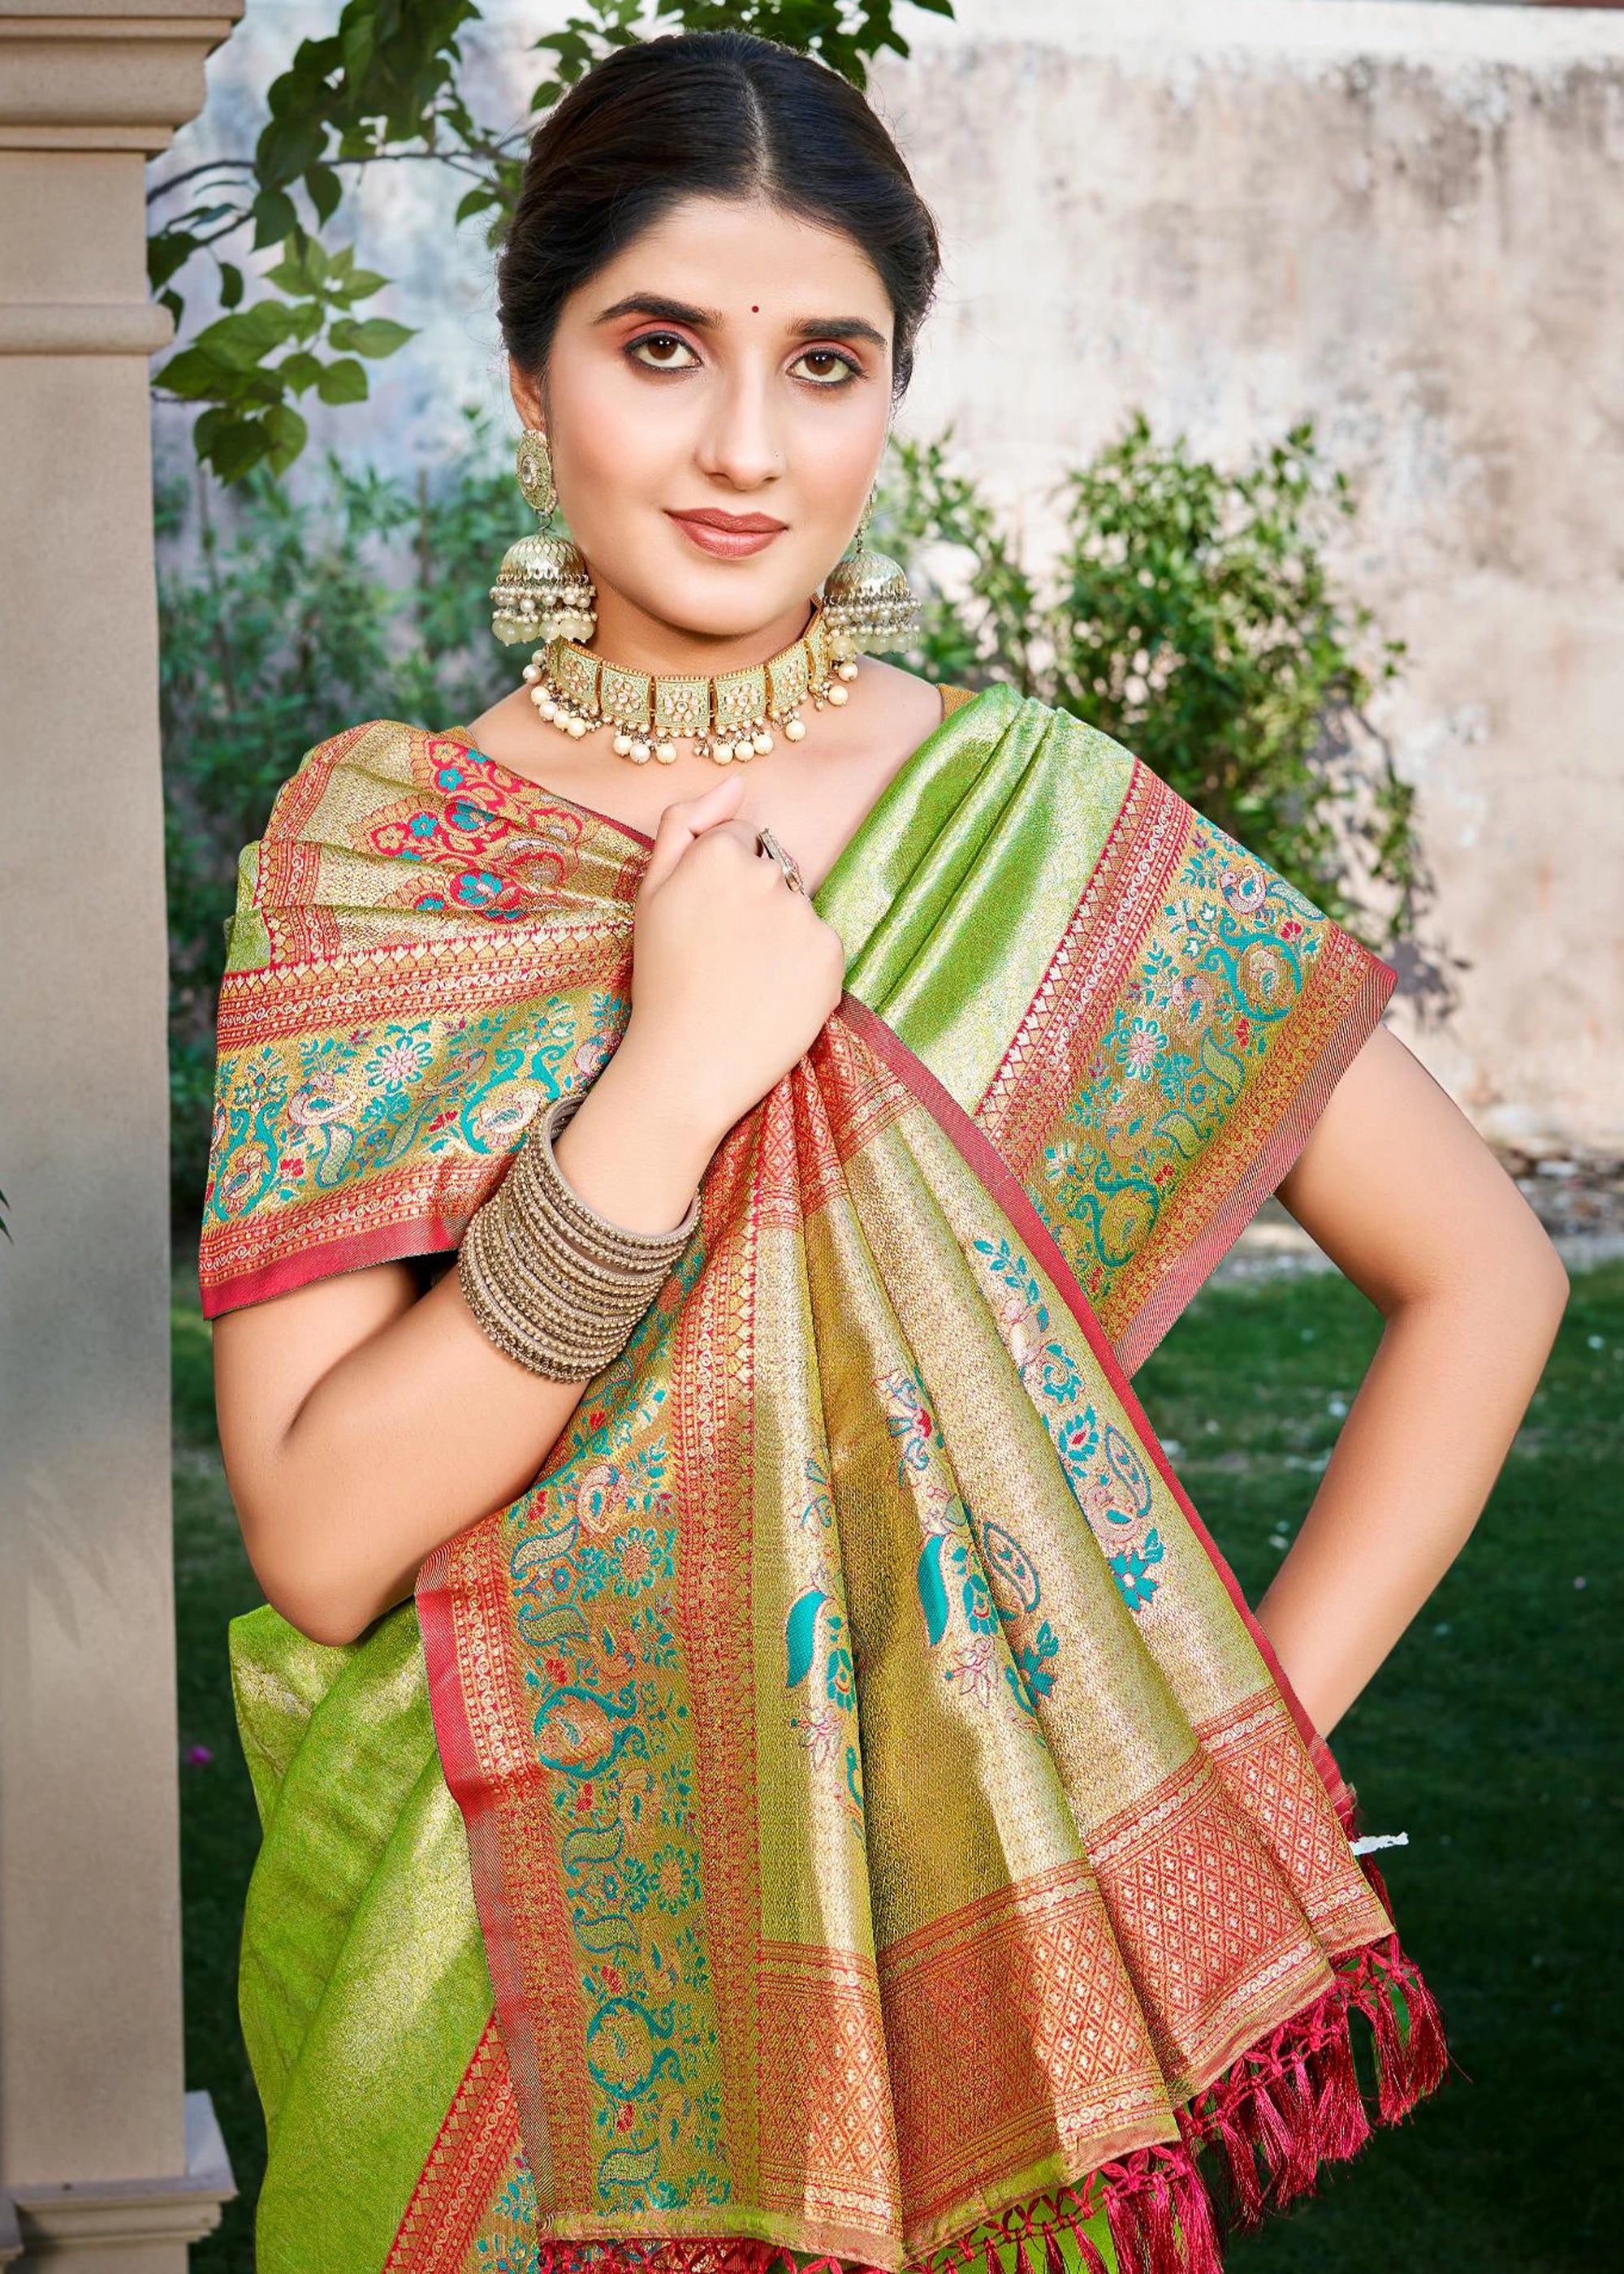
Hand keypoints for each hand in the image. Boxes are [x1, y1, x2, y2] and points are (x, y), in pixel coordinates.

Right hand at [615, 774, 845, 1147]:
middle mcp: (768, 875)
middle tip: (723, 954)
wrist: (688, 1064)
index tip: (704, 920)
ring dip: (779, 934)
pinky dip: (803, 966)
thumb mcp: (651, 892)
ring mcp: (804, 915)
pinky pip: (821, 946)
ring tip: (746, 978)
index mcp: (721, 853)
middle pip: (772, 870)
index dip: (719, 881)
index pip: (739, 840)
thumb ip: (687, 823)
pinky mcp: (832, 955)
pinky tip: (772, 994)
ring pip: (797, 909)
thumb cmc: (663, 979)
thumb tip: (736, 782)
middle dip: (753, 901)